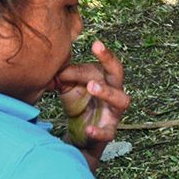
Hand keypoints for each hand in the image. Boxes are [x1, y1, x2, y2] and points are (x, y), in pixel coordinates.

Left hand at [53, 40, 130, 165]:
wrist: (79, 135)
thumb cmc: (78, 104)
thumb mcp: (69, 87)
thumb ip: (65, 76)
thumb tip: (57, 70)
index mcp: (106, 80)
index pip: (106, 64)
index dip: (103, 54)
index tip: (95, 43)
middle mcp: (114, 94)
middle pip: (118, 75)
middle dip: (110, 62)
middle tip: (97, 49)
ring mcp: (113, 113)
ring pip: (122, 100)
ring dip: (108, 92)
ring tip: (92, 86)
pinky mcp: (108, 132)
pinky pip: (108, 133)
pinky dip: (98, 132)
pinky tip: (88, 130)